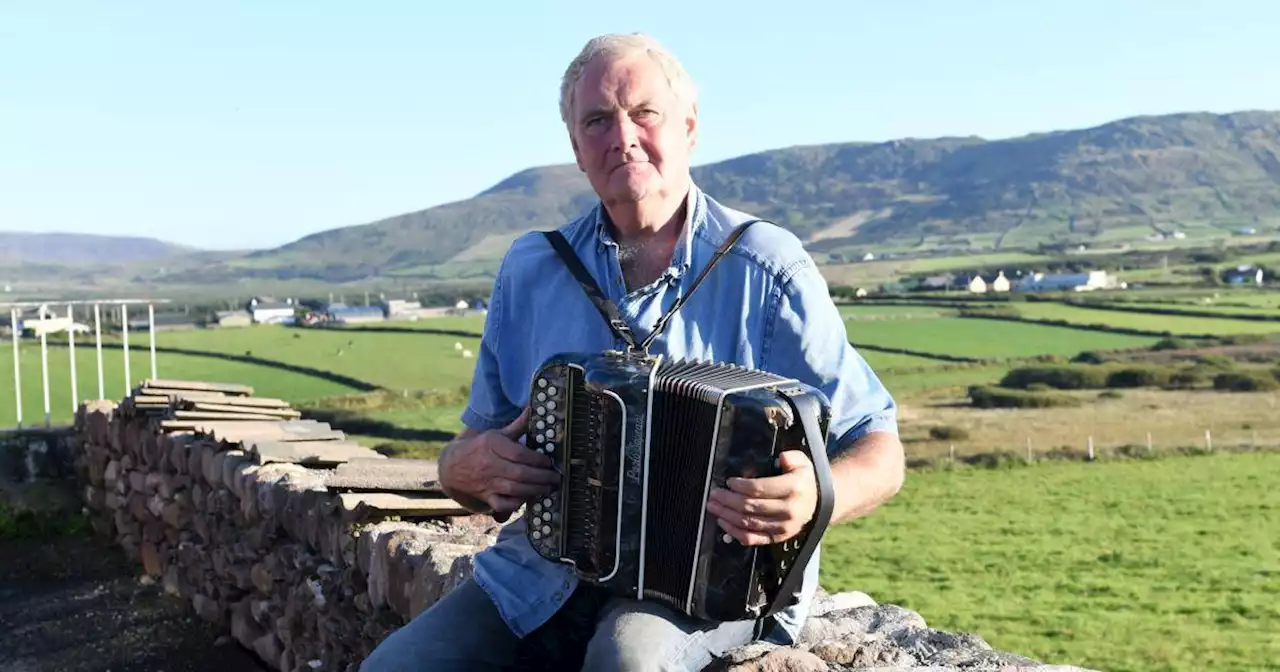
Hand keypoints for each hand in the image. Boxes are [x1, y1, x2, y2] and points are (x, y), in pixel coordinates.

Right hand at [438, 407, 560, 521]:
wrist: (451, 466)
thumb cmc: (479, 448)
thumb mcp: (496, 434)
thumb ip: (517, 426)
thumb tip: (533, 410)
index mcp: (492, 445)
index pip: (519, 454)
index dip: (537, 459)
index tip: (548, 462)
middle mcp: (489, 464)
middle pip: (519, 473)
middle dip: (541, 477)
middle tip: (555, 478)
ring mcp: (486, 482)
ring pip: (514, 489)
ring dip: (534, 490)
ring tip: (548, 488)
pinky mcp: (485, 496)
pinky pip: (502, 504)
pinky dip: (516, 504)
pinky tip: (527, 498)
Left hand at [705, 450, 817, 545]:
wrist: (822, 503)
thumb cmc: (805, 480)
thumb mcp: (803, 462)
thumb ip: (792, 457)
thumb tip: (782, 458)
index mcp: (793, 488)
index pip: (760, 488)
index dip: (741, 486)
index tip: (729, 482)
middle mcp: (788, 509)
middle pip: (750, 506)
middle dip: (728, 500)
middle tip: (714, 494)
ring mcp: (783, 526)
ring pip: (749, 523)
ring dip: (727, 515)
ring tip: (713, 507)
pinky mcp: (778, 538)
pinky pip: (753, 539)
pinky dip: (735, 533)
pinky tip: (723, 523)